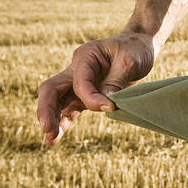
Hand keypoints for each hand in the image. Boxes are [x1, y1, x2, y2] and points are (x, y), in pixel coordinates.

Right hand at [36, 31, 155, 145]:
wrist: (140, 47)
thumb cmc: (135, 50)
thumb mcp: (131, 61)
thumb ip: (116, 80)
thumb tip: (105, 103)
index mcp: (85, 56)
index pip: (79, 82)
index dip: (91, 98)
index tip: (111, 107)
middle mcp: (76, 69)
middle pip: (51, 89)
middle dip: (48, 110)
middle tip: (48, 129)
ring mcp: (78, 83)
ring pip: (57, 102)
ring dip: (53, 120)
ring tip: (51, 141)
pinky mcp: (84, 94)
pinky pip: (69, 109)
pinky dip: (63, 122)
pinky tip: (56, 138)